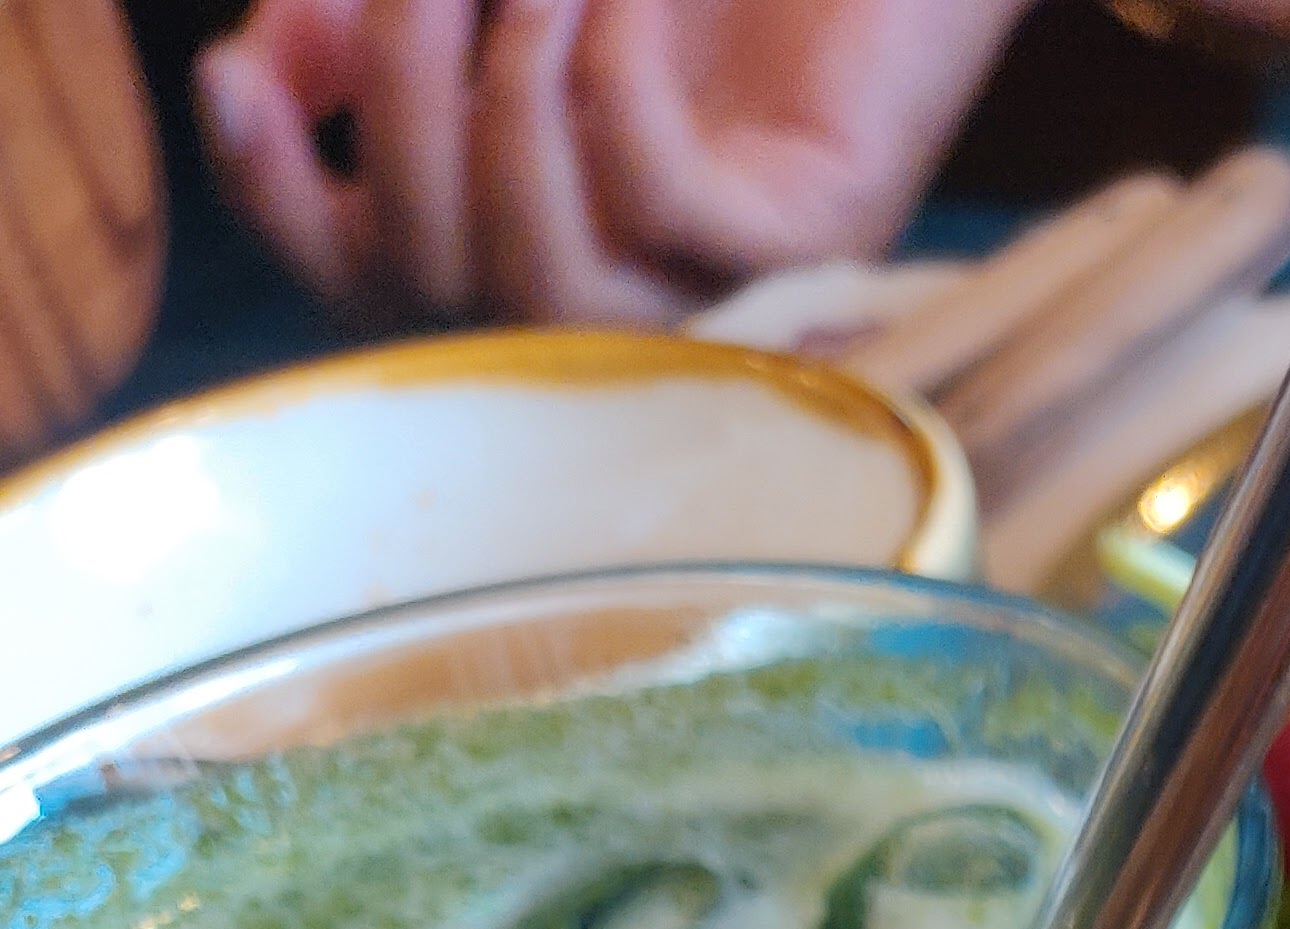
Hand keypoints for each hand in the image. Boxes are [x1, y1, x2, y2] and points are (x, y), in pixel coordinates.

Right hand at [196, 0, 1026, 325]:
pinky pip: (660, 204)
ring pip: (537, 282)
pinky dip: (612, 84)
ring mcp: (714, 288)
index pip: (360, 279)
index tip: (234, 72)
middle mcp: (611, 293)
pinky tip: (623, 0)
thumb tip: (273, 67)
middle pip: (432, 280)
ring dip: (496, 103)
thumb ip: (367, 19)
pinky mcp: (810, 242)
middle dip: (392, 96)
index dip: (277, 198)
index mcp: (522, 231)